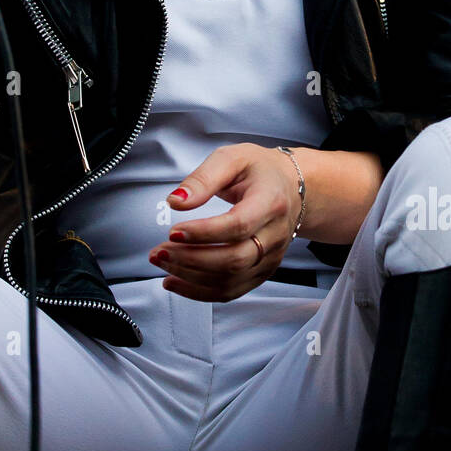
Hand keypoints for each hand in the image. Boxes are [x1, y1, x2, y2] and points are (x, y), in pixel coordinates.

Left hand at [148, 143, 302, 301]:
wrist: (289, 186)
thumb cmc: (259, 170)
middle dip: (191, 259)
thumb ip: (202, 179)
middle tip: (160, 250)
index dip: (204, 233)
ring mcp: (271, 257)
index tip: (174, 231)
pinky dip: (199, 292)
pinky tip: (176, 281)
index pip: (238, 225)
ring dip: (190, 277)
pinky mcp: (262, 271)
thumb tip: (176, 201)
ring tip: (162, 262)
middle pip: (234, 259)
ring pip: (231, 280)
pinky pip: (231, 291)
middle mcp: (275, 234)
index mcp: (270, 202)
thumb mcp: (231, 158)